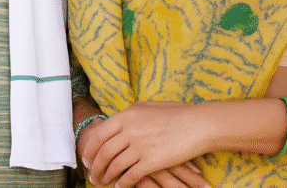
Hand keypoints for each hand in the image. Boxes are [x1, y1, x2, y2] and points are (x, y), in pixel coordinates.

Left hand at [83, 101, 211, 187]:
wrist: (198, 124)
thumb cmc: (176, 114)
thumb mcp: (148, 107)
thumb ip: (130, 115)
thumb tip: (118, 120)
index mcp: (127, 115)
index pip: (100, 135)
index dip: (90, 150)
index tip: (87, 160)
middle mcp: (130, 130)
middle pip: (104, 152)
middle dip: (95, 167)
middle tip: (92, 176)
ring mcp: (140, 145)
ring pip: (115, 165)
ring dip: (106, 177)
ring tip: (103, 183)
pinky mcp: (152, 160)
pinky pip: (131, 176)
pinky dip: (123, 183)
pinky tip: (120, 187)